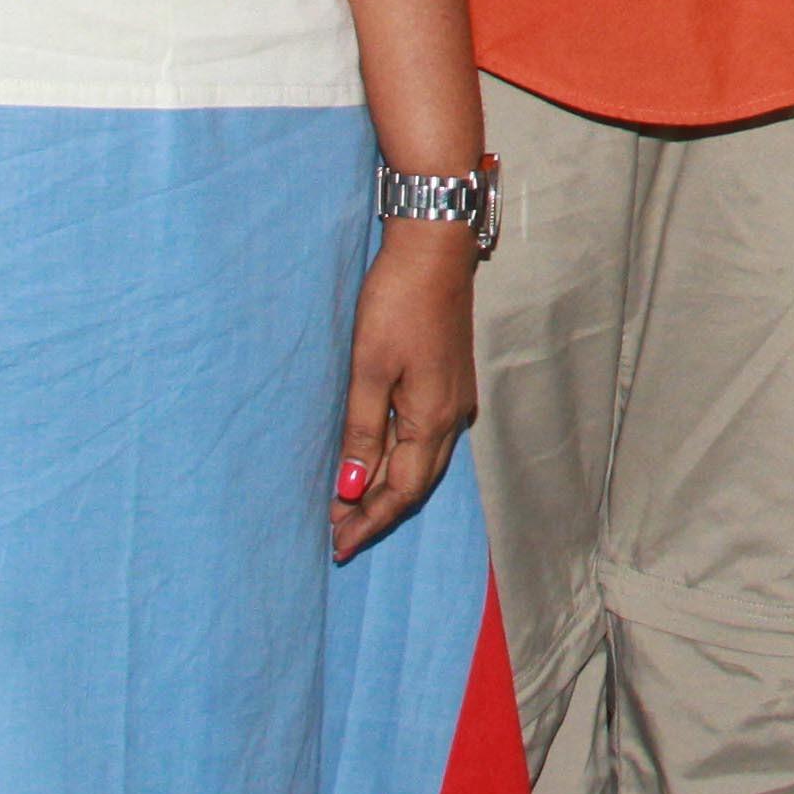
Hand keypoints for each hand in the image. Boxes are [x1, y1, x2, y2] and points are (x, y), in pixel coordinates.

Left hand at [328, 224, 478, 560]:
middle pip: (415, 484)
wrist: (434, 249)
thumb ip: (362, 431)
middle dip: (377, 513)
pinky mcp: (447, 382)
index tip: (338, 545)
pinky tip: (376, 462)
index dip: (370, 520)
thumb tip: (352, 487)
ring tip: (349, 507)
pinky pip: (424, 441)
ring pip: (421, 464)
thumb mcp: (369, 368)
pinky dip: (397, 461)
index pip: (402, 490)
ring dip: (386, 489)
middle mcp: (451, 416)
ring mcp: (454, 399)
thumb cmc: (397, 304)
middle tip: (339, 536)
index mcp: (432, 418)